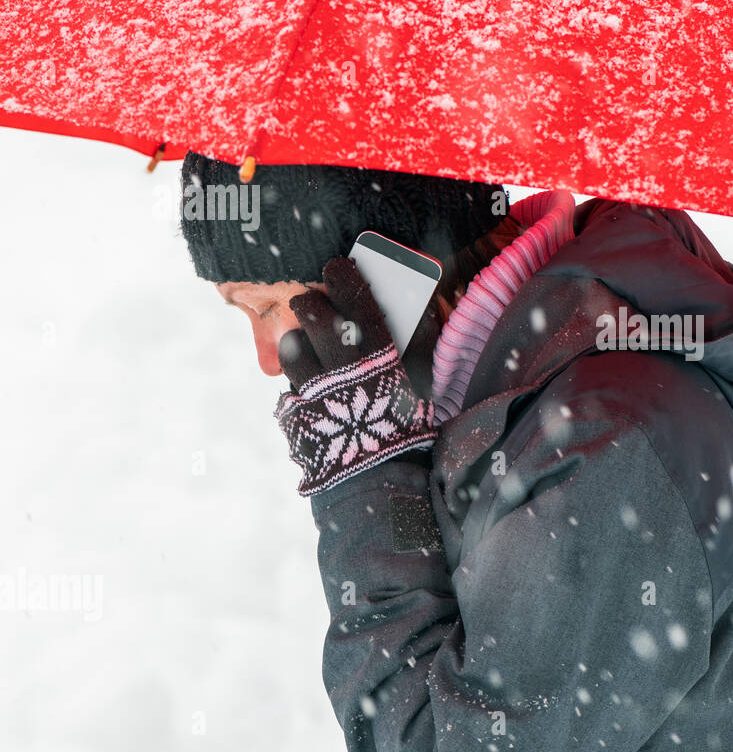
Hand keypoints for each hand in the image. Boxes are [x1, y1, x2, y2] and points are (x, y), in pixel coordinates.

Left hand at [273, 257, 435, 495]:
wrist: (383, 483)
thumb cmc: (411, 427)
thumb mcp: (425, 382)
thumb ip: (421, 340)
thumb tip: (418, 303)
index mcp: (380, 355)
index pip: (355, 297)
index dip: (343, 276)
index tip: (336, 267)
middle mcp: (343, 367)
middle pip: (313, 313)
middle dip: (311, 303)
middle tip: (314, 305)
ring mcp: (315, 391)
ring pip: (291, 345)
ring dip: (298, 342)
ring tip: (308, 350)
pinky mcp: (295, 414)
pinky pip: (288, 384)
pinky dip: (297, 382)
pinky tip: (312, 390)